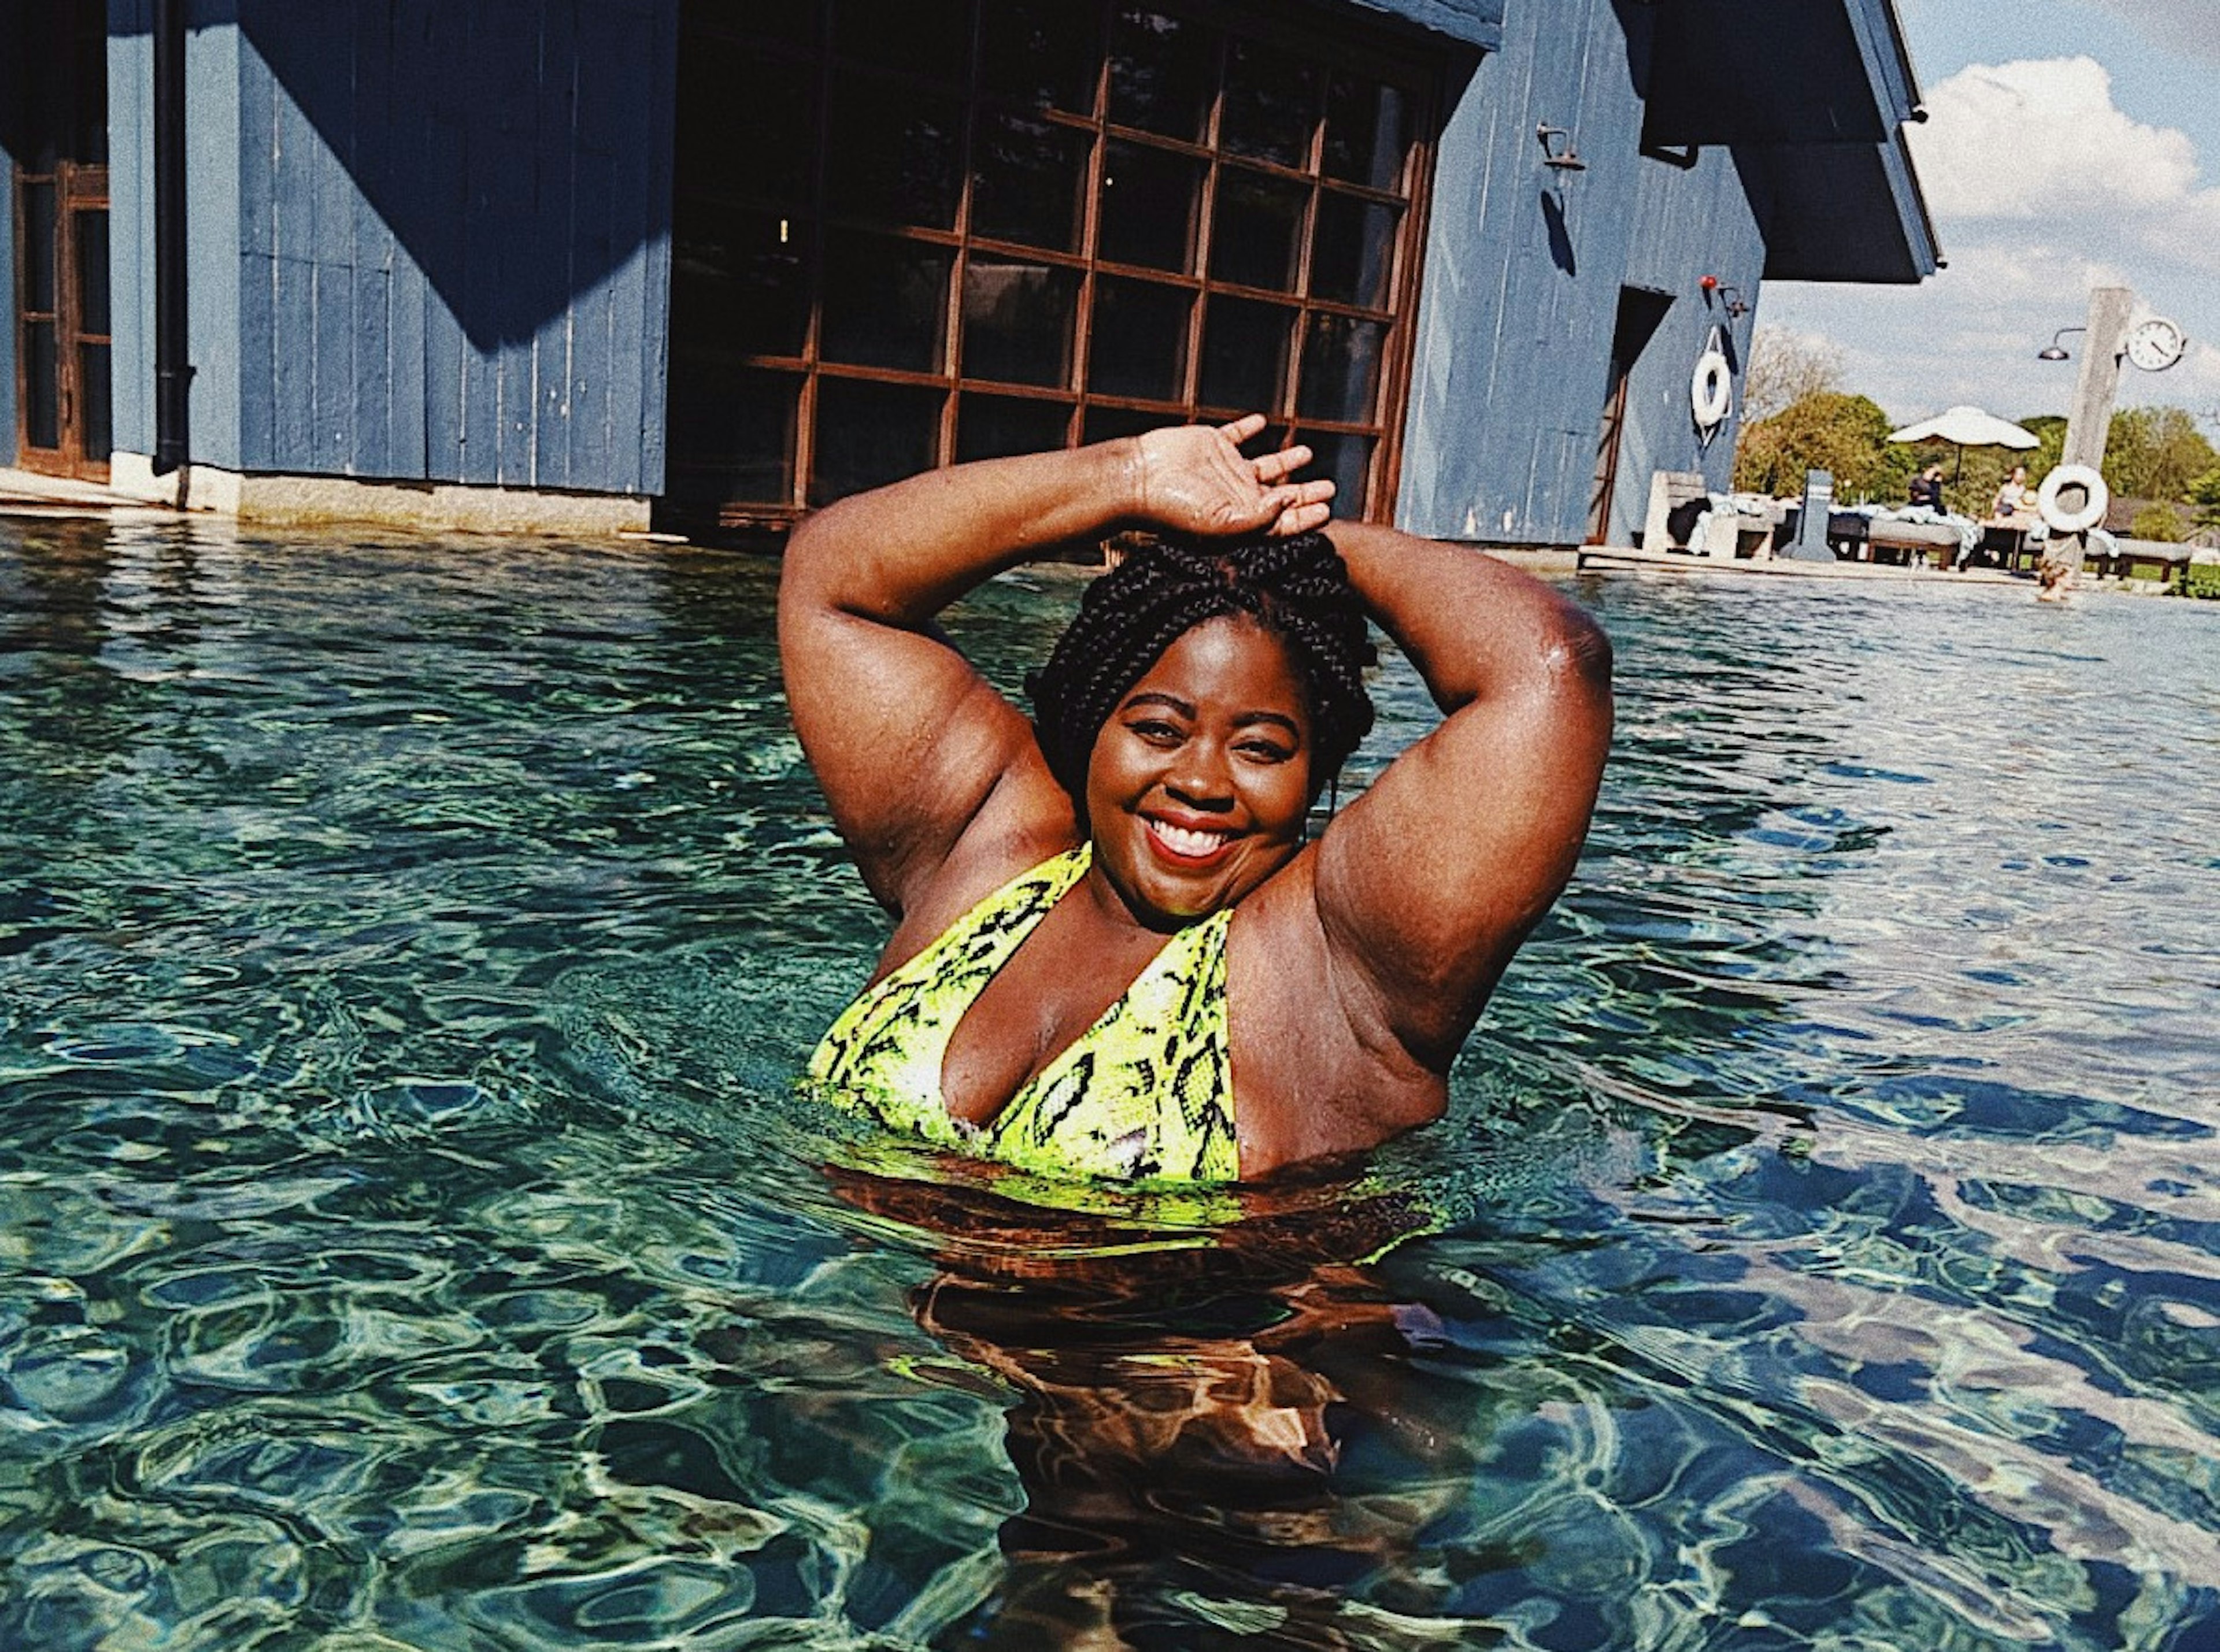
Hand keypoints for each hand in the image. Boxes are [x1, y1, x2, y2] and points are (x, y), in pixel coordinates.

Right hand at [1133, 414, 1336, 537]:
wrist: (1139, 479)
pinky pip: (1236, 434)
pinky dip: (1250, 428)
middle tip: (1329, 487)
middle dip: (1306, 492)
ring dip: (1286, 461)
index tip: (1327, 509)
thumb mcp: (1222, 523)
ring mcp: (1225, 469)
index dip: (1306, 516)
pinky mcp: (1212, 445)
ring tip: (1307, 453)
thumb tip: (1287, 502)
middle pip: (1280, 495)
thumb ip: (1259, 518)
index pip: (1282, 521)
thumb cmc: (1175, 509)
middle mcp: (1237, 495)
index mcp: (1241, 519)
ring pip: (1264, 465)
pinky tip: (1263, 423)